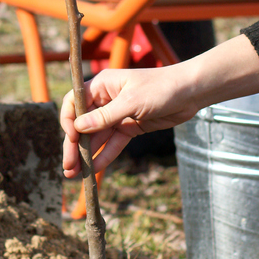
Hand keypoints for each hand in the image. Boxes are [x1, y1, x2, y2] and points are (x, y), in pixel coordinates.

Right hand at [60, 65, 200, 178]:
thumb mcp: (132, 102)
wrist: (190, 93)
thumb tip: (78, 127)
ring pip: (97, 137)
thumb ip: (105, 116)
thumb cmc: (161, 87)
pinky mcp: (130, 127)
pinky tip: (94, 169)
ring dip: (86, 154)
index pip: (74, 102)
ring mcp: (117, 114)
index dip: (68, 120)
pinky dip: (104, 155)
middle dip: (74, 145)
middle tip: (67, 166)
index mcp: (102, 85)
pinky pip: (113, 143)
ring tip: (75, 174)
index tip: (71, 138)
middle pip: (83, 124)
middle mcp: (106, 99)